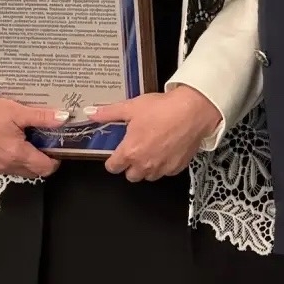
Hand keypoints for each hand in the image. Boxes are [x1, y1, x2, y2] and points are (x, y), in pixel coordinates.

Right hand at [0, 95, 65, 179]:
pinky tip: (8, 142)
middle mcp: (6, 167)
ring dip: (26, 160)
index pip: (45, 168)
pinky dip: (11, 160)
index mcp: (17, 155)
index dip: (55, 160)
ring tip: (26, 139)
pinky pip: (4, 168)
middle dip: (41, 160)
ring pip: (19, 171)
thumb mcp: (16, 111)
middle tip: (43, 141)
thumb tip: (63, 118)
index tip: (57, 147)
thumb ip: (41, 117)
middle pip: (33, 172)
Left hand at [86, 86, 221, 181]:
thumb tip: (92, 113)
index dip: (113, 160)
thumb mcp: (131, 107)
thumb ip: (109, 113)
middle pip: (130, 175)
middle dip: (130, 164)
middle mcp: (144, 164)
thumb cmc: (163, 109)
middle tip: (136, 148)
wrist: (192, 111)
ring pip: (148, 176)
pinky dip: (164, 164)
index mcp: (130, 152)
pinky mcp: (176, 168)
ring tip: (152, 147)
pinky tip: (166, 148)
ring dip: (147, 166)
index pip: (112, 167)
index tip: (116, 154)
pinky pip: (165, 172)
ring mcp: (161, 168)